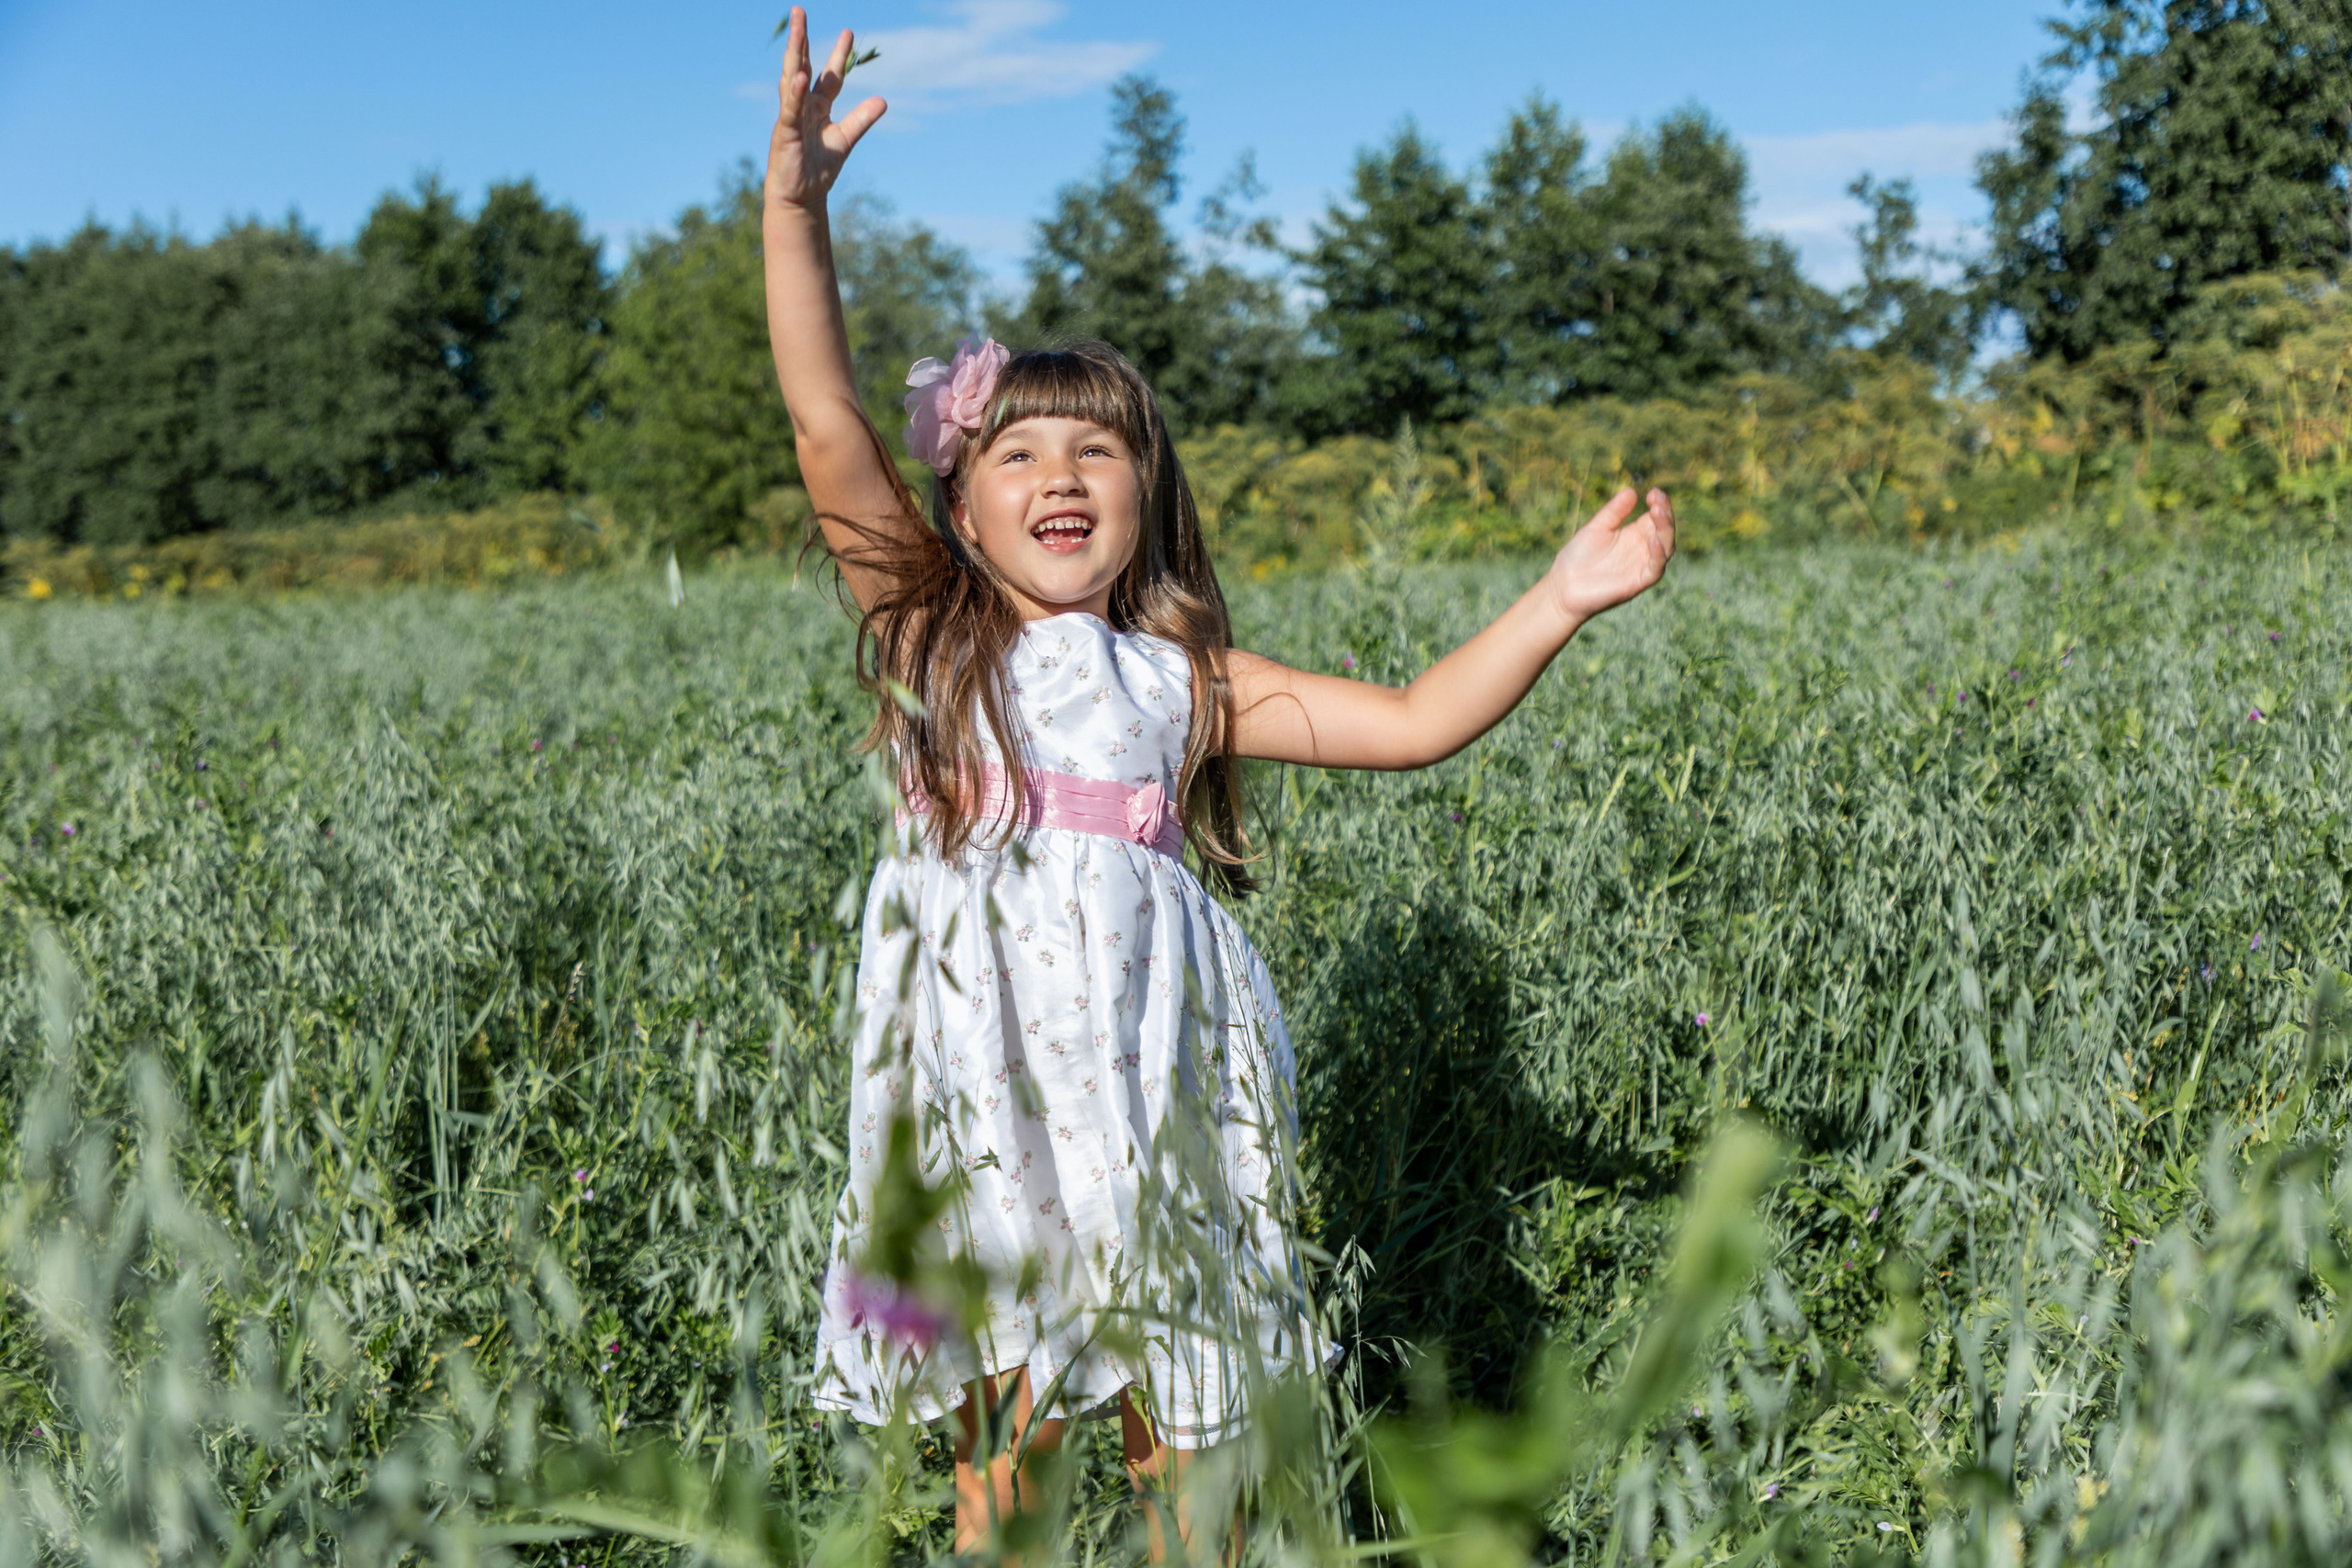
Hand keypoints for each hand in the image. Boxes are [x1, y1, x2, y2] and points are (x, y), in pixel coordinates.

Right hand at [765, 8, 885, 211]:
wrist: (801, 197)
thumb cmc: (818, 170)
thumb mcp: (845, 140)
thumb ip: (861, 119)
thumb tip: (883, 101)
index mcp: (818, 107)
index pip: (829, 75)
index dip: (839, 55)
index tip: (849, 32)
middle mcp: (802, 106)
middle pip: (802, 65)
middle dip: (801, 38)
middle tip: (799, 11)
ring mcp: (792, 116)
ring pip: (792, 78)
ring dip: (794, 53)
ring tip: (797, 29)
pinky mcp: (785, 131)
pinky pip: (791, 109)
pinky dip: (795, 93)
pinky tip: (801, 76)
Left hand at [1546, 486, 1675, 624]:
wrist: (1562, 586)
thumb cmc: (1578, 556)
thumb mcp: (1596, 528)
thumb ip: (1614, 512)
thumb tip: (1632, 491)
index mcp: (1635, 535)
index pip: (1656, 517)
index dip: (1659, 504)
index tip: (1654, 492)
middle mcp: (1642, 550)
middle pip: (1665, 531)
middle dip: (1665, 514)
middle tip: (1658, 499)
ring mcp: (1641, 566)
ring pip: (1666, 548)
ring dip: (1665, 530)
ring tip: (1658, 512)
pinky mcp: (1637, 582)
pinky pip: (1655, 569)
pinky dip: (1658, 554)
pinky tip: (1652, 539)